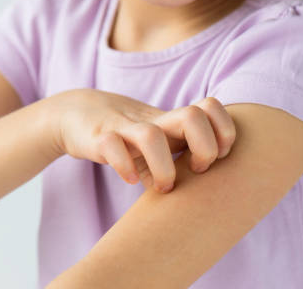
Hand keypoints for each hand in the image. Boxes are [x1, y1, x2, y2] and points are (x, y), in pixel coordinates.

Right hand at [47, 89, 235, 193]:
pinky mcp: (99, 137)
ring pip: (151, 137)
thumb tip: (207, 193)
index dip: (224, 132)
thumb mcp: (159, 143)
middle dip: (204, 148)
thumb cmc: (128, 135)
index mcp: (172, 121)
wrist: (78, 113)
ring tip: (163, 187)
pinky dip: (125, 167)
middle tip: (196, 170)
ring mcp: (125, 127)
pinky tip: (131, 179)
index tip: (217, 157)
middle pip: (193, 116)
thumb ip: (183, 159)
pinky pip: (112, 146)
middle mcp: (153, 121)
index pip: (211, 108)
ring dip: (164, 169)